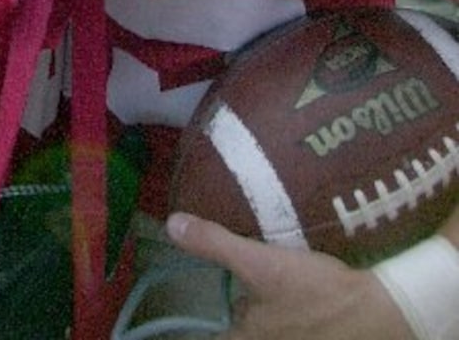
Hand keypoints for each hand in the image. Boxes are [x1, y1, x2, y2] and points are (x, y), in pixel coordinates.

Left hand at [165, 213, 413, 339]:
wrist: (381, 313)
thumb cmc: (317, 293)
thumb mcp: (262, 263)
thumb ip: (215, 244)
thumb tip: (172, 225)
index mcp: (246, 339)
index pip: (209, 337)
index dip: (196, 326)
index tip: (183, 318)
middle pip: (237, 330)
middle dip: (232, 315)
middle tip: (234, 290)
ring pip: (264, 329)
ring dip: (258, 314)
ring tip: (263, 292)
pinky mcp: (313, 337)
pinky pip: (285, 329)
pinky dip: (280, 317)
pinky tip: (289, 299)